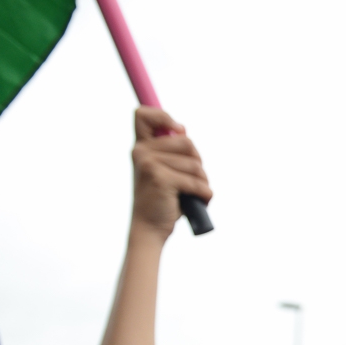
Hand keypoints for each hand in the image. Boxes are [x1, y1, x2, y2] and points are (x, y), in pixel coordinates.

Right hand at [130, 107, 210, 239]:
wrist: (149, 230)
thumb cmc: (161, 200)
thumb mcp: (163, 170)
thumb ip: (170, 151)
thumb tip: (183, 130)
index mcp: (140, 148)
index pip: (143, 114)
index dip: (164, 116)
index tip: (179, 130)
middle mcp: (141, 152)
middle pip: (187, 142)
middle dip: (198, 162)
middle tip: (192, 180)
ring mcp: (149, 164)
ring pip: (196, 164)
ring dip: (202, 182)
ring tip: (193, 195)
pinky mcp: (161, 178)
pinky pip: (197, 181)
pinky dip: (204, 194)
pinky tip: (198, 202)